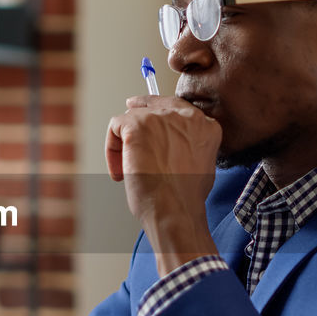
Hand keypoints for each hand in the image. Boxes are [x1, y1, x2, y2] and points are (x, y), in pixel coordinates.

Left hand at [106, 95, 220, 274]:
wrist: (176, 209)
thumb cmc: (185, 197)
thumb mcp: (201, 163)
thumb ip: (188, 143)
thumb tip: (169, 143)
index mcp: (205, 124)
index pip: (175, 105)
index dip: (154, 110)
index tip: (139, 109)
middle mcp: (185, 115)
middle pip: (151, 108)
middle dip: (136, 126)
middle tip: (125, 139)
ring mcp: (160, 117)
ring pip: (131, 118)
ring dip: (125, 145)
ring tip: (128, 170)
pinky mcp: (137, 125)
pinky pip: (115, 127)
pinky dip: (112, 150)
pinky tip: (120, 170)